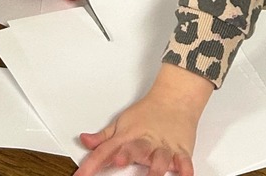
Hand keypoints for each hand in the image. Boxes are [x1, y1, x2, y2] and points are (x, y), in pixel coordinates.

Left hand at [75, 63, 213, 175]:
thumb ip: (104, 137)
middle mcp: (145, 143)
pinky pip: (184, 161)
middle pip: (135, 149)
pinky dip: (185, 170)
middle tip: (118, 160)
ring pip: (160, 157)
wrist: (174, 98)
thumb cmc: (148, 113)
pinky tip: (184, 175)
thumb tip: (84, 141)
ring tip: (152, 174)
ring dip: (156, 166)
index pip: (106, 151)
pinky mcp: (181, 150)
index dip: (91, 164)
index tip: (80, 175)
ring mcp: (163, 146)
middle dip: (127, 155)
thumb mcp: (122, 123)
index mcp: (128, 136)